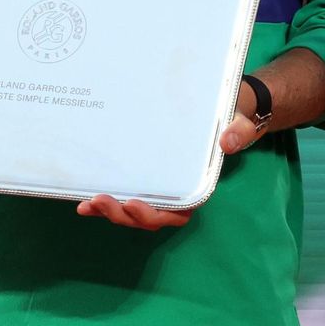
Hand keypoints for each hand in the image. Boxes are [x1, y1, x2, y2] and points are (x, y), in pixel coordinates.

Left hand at [76, 83, 266, 230]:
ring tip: (87, 204)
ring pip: (134, 212)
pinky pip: (127, 197)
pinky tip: (85, 201)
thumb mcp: (239, 122)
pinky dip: (107, 203)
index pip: (178, 212)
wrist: (228, 108)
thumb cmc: (233, 118)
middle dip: (123, 215)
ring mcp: (160, 189)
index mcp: (198, 188)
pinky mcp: (146, 179)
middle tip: (100, 201)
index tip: (135, 204)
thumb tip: (228, 141)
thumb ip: (237, 132)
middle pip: (150, 218)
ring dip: (111, 212)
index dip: (155, 214)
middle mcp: (178, 194)